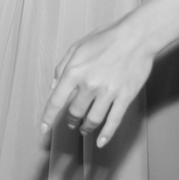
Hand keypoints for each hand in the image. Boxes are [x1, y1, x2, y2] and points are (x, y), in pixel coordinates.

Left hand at [39, 17, 157, 147]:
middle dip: (71, 120)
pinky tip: (101, 142)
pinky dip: (106, 134)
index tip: (43, 129)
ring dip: (86, 128)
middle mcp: (89, 85)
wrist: (135, 37)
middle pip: (75, 112)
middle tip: (71, 123)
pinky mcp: (125, 97)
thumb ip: (62, 66)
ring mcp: (108, 93)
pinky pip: (114, 120)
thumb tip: (54, 86)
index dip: (48, 117)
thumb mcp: (77, 47)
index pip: (56, 101)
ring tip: (83, 129)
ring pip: (93, 119)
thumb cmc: (105, 39)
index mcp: (74, 72)